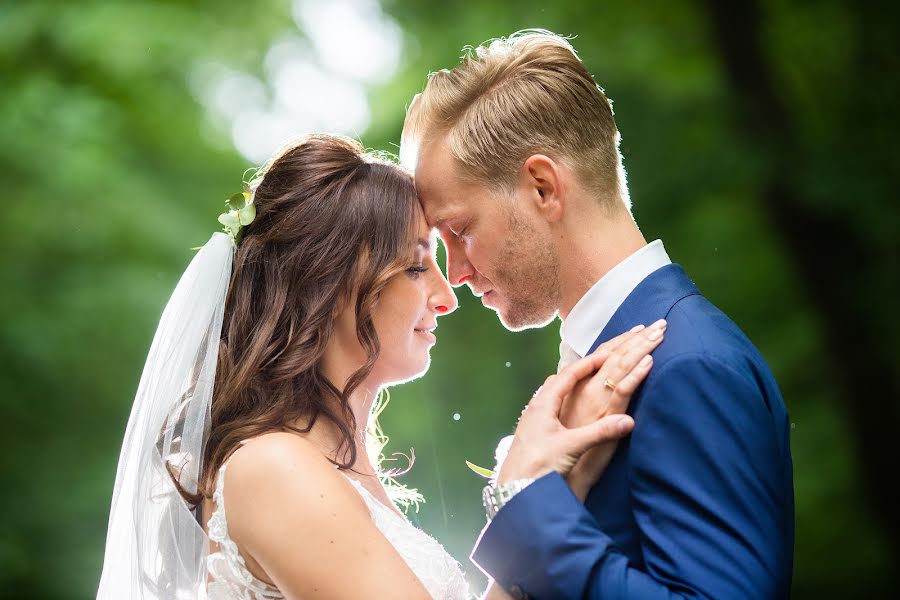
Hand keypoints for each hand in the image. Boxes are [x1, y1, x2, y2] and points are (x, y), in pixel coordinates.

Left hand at [495, 353, 636, 485]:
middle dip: (579, 371)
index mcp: (543, 404)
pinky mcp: (532, 433)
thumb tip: (628, 421)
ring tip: (585, 384)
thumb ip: (600, 433)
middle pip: (558, 381)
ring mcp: (532, 420)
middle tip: (598, 366)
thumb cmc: (538, 466)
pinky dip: (563, 402)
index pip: (568, 375)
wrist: (514, 490)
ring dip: (569, 386)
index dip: (587, 364)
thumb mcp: (572, 447)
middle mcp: (535, 407)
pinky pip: (550, 408)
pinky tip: (569, 411)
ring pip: (552, 394)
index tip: (605, 355)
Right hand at [563, 319, 665, 500]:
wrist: (555, 474)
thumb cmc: (562, 453)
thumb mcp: (569, 423)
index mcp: (577, 388)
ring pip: (620, 366)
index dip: (620, 342)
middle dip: (636, 337)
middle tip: (658, 323)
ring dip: (641, 347)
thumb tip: (574, 385)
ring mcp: (596, 401)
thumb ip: (574, 402)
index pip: (601, 357)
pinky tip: (649, 360)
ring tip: (659, 333)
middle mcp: (586, 390)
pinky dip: (636, 373)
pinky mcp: (605, 416)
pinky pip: (623, 389)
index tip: (638, 329)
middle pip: (614, 356)